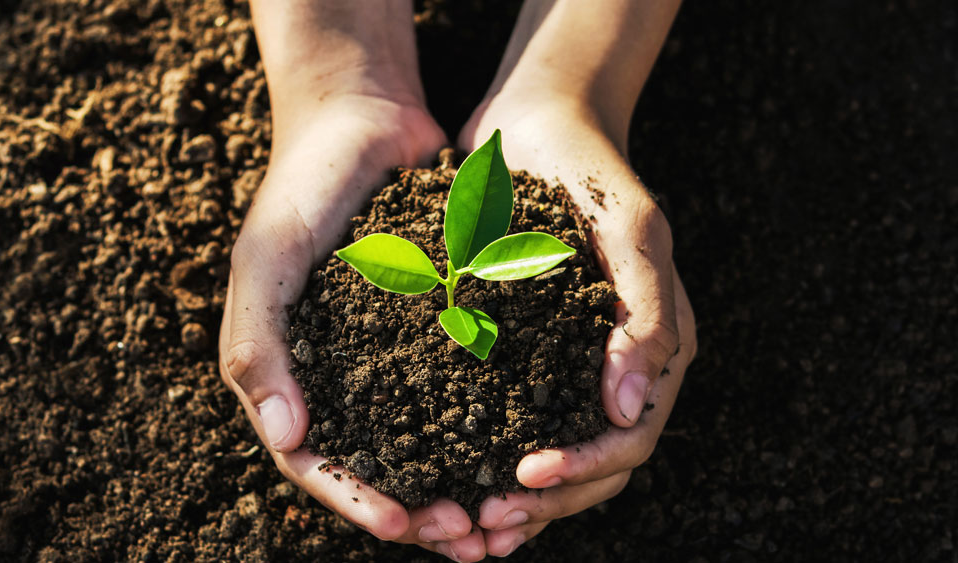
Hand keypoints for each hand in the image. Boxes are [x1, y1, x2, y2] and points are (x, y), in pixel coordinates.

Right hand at [220, 1, 488, 556]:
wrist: (361, 120)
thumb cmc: (302, 188)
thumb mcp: (266, 259)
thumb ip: (259, 345)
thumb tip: (289, 440)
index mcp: (290, 375)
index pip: (317, 462)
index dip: (358, 499)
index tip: (408, 524)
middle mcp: (341, 377)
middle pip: (379, 466)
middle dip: (422, 509)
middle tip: (473, 534)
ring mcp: (391, 357)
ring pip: (428, 440)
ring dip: (461, 481)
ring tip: (504, 512)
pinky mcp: (438, 329)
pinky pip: (464, 387)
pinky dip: (490, 422)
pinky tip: (528, 442)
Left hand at [458, 93, 696, 556]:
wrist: (539, 124)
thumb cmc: (589, 172)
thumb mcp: (628, 231)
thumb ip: (643, 317)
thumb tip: (630, 410)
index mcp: (656, 347)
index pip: (630, 437)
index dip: (583, 470)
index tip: (522, 477)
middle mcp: (618, 367)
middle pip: (595, 466)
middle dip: (543, 502)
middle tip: (481, 524)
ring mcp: (573, 363)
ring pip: (556, 457)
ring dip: (517, 502)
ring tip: (464, 528)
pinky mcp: (528, 353)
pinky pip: (514, 422)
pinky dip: (488, 459)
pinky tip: (450, 481)